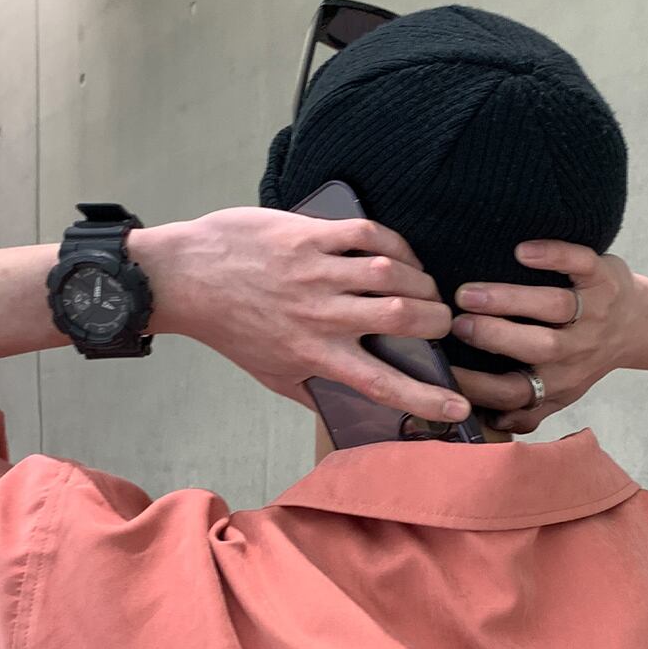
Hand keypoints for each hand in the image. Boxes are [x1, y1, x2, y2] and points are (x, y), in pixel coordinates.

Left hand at [142, 207, 468, 423]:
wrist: (189, 279)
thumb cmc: (233, 330)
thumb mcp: (273, 375)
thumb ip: (315, 392)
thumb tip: (350, 413)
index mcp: (316, 356)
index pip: (381, 384)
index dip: (426, 399)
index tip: (458, 408)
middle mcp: (321, 316)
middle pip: (401, 318)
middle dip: (436, 320)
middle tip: (442, 322)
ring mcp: (316, 272)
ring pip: (390, 274)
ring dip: (420, 281)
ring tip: (426, 288)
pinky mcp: (308, 236)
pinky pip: (366, 235)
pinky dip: (395, 244)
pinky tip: (402, 255)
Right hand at [447, 240, 639, 432]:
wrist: (638, 325)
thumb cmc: (582, 357)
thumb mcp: (558, 392)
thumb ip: (525, 409)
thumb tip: (483, 421)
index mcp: (557, 382)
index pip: (515, 392)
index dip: (479, 386)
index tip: (444, 370)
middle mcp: (576, 351)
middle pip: (536, 348)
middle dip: (494, 336)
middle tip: (455, 323)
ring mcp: (593, 314)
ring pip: (553, 307)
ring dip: (509, 299)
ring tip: (468, 292)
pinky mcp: (604, 278)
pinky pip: (581, 265)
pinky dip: (555, 256)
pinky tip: (522, 252)